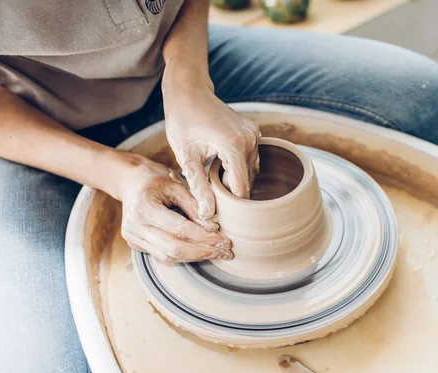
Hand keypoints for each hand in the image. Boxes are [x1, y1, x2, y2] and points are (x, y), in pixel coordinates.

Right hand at [119, 155, 232, 262]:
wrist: (130, 181)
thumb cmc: (156, 179)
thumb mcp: (177, 185)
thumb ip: (194, 205)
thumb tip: (213, 228)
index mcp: (144, 207)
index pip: (179, 228)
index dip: (204, 236)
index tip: (224, 240)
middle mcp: (134, 226)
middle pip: (173, 248)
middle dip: (202, 252)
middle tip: (225, 252)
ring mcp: (133, 237)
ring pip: (168, 257)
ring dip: (194, 257)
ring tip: (217, 254)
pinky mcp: (136, 244)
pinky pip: (162, 256)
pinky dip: (183, 256)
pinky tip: (200, 253)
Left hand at [162, 63, 260, 219]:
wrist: (189, 91)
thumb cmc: (182, 122)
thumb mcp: (186, 157)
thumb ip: (198, 186)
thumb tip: (208, 215)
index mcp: (235, 147)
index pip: (241, 189)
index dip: (230, 204)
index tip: (216, 212)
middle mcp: (250, 140)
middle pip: (248, 182)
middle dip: (231, 193)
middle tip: (210, 197)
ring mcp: (255, 135)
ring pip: (251, 172)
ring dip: (235, 181)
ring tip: (212, 180)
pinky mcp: (254, 133)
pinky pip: (251, 160)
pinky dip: (238, 169)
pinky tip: (220, 168)